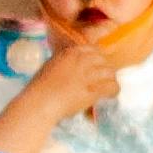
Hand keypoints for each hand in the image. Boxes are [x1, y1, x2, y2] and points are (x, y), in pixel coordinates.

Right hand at [26, 15, 145, 121]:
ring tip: (106, 87)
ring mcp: (89, 74)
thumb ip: (64, 62)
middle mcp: (82, 60)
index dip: (96, 59)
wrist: (40, 103)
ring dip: (109, 80)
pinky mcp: (94, 89)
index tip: (95, 66)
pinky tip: (109, 95)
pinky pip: (112, 86)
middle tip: (101, 79)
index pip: (93, 49)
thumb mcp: (51, 66)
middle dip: (104, 69)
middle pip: (104, 60)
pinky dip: (113, 91)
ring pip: (110, 73)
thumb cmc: (40, 88)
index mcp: (71, 52)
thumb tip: (72, 66)